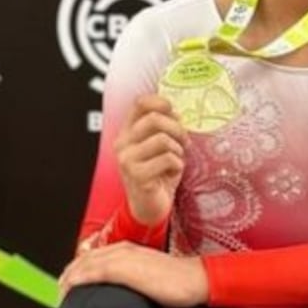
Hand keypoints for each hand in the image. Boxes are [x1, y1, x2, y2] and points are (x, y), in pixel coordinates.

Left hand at [58, 242, 208, 306]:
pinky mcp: (124, 268)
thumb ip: (132, 278)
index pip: (93, 257)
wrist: (194, 278)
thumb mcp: (149, 276)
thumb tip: (122, 292)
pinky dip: (78, 280)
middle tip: (60, 293)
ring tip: (61, 295)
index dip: (77, 271)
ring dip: (69, 279)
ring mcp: (122, 257)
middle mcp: (122, 249)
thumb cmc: (177, 280)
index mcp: (127, 250)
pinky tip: (71, 290)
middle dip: (68, 275)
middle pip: (84, 260)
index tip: (68, 286)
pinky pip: (93, 272)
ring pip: (84, 264)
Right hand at [115, 95, 188, 225]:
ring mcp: (127, 160)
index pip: (140, 104)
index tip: (174, 111)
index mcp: (128, 132)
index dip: (160, 102)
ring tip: (176, 160)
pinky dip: (177, 164)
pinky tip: (172, 173)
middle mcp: (123, 143)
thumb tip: (176, 113)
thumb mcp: (161, 146)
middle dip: (177, 128)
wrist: (150, 206)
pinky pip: (167, 159)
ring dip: (178, 149)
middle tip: (184, 141)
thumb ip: (164, 128)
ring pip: (162, 139)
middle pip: (153, 119)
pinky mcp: (137, 176)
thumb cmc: (158, 173)